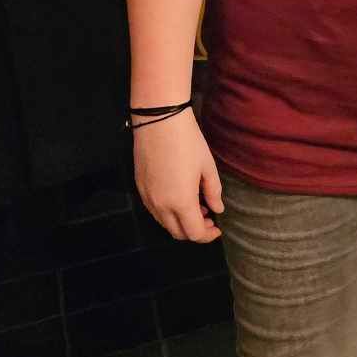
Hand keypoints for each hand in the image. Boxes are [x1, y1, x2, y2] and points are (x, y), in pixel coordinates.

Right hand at [133, 110, 224, 242]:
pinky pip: (154, 211)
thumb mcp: (207, 167)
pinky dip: (168, 212)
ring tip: (196, 206)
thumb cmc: (188, 142)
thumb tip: (217, 210)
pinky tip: (179, 197)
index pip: (195, 234)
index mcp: (181, 203)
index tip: (218, 227)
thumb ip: (213, 192)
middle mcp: (161, 206)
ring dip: (181, 222)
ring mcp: (147, 198)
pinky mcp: (139, 188)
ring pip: (164, 224)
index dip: (208, 235)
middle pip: (178, 233)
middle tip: (209, 218)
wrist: (159, 121)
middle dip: (195, 231)